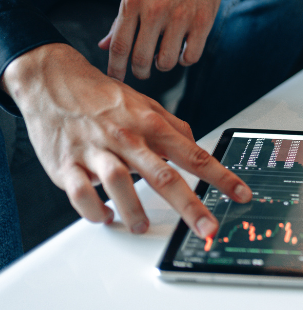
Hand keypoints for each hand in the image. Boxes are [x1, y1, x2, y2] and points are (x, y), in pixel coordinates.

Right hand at [2, 43, 251, 237]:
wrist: (53, 81)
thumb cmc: (103, 96)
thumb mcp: (146, 104)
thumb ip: (173, 127)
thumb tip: (196, 144)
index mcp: (151, 126)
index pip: (194, 155)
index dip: (221, 177)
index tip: (241, 195)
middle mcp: (128, 138)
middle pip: (164, 176)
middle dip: (190, 205)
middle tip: (208, 228)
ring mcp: (96, 151)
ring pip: (120, 184)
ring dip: (134, 211)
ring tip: (142, 227)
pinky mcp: (66, 163)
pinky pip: (80, 192)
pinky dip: (93, 209)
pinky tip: (104, 216)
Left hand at [99, 0, 248, 81]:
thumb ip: (121, 20)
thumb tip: (105, 46)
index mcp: (133, 2)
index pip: (119, 45)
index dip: (116, 68)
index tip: (116, 79)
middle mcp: (155, 11)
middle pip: (141, 58)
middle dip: (140, 72)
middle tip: (142, 72)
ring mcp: (180, 17)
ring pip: (166, 62)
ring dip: (164, 65)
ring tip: (164, 57)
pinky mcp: (203, 22)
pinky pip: (190, 56)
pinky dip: (185, 59)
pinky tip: (183, 50)